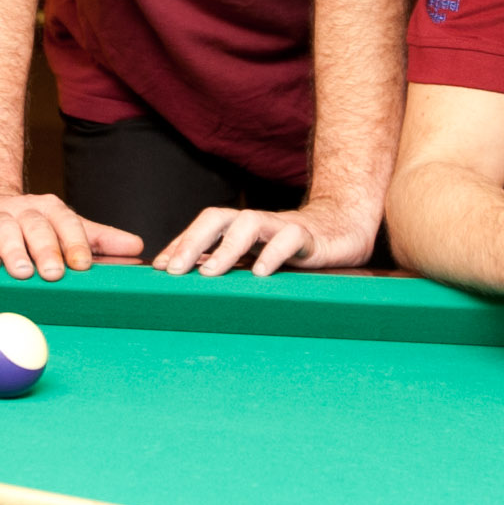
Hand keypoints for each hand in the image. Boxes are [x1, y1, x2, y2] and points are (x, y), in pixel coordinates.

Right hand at [0, 190, 144, 281]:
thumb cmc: (28, 225)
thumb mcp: (63, 227)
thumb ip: (98, 240)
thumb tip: (139, 249)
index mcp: (50, 210)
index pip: (67, 223)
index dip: (75, 243)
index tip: (84, 266)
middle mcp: (23, 210)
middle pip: (37, 226)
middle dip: (46, 249)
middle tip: (54, 274)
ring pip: (5, 230)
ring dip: (13, 251)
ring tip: (21, 273)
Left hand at [153, 204, 378, 277]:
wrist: (346, 229)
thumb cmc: (294, 249)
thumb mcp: (258, 259)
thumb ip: (231, 266)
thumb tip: (191, 286)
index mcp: (241, 228)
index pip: (204, 227)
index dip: (180, 243)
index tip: (158, 268)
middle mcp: (258, 222)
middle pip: (218, 218)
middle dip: (191, 241)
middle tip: (172, 270)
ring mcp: (283, 226)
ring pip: (250, 223)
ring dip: (226, 247)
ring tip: (209, 273)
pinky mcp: (311, 237)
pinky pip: (291, 238)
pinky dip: (274, 253)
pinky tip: (261, 274)